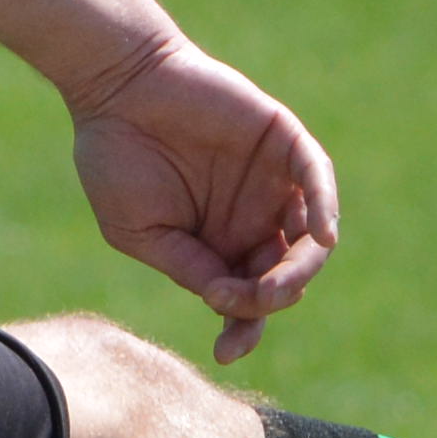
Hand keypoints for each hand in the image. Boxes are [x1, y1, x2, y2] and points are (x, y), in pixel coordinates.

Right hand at [62, 35, 337, 362]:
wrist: (112, 87)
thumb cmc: (115, 159)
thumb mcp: (141, 231)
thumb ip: (186, 265)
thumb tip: (226, 300)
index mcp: (218, 246)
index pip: (247, 299)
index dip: (243, 328)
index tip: (225, 351)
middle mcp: (252, 219)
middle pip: (284, 275)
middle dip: (270, 300)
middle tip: (246, 304)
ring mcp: (271, 182)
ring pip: (310, 237)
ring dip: (300, 269)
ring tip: (277, 286)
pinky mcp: (282, 141)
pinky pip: (316, 179)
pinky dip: (324, 208)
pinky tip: (320, 237)